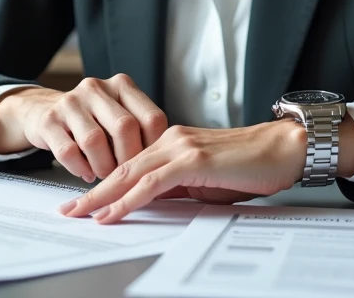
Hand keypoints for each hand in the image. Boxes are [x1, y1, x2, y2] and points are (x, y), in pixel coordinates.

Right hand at [0, 75, 167, 182]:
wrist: (43, 110)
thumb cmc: (92, 120)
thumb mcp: (119, 114)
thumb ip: (140, 131)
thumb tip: (163, 165)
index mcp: (122, 86)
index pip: (152, 118)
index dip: (154, 148)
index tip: (150, 164)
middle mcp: (97, 88)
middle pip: (124, 128)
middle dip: (128, 160)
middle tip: (126, 176)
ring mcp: (71, 102)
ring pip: (94, 141)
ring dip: (103, 167)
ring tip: (105, 175)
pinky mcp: (48, 120)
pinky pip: (68, 152)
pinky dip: (80, 169)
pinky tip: (86, 172)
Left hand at [58, 120, 310, 223]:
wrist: (285, 148)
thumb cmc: (254, 165)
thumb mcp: (209, 181)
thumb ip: (180, 188)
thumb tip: (155, 205)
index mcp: (174, 142)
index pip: (131, 166)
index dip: (105, 185)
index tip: (85, 202)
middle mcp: (172, 139)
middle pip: (122, 168)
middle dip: (92, 191)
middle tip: (68, 210)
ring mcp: (182, 147)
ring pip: (131, 174)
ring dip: (102, 196)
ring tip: (79, 213)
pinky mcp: (193, 160)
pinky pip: (152, 183)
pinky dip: (128, 198)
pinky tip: (113, 211)